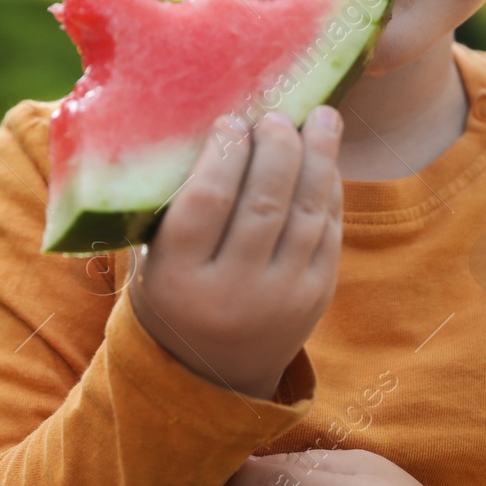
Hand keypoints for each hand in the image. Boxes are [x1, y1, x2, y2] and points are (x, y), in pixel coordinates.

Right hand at [128, 107, 343, 399]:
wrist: (214, 371)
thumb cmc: (176, 288)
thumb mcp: (155, 257)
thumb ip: (176, 203)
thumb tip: (216, 123)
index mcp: (180, 279)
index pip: (207, 203)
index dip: (224, 155)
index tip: (231, 120)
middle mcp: (234, 292)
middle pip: (265, 203)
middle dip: (277, 148)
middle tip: (277, 114)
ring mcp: (282, 297)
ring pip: (307, 213)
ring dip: (318, 157)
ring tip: (322, 117)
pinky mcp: (317, 296)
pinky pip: (330, 230)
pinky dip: (330, 188)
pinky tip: (327, 156)